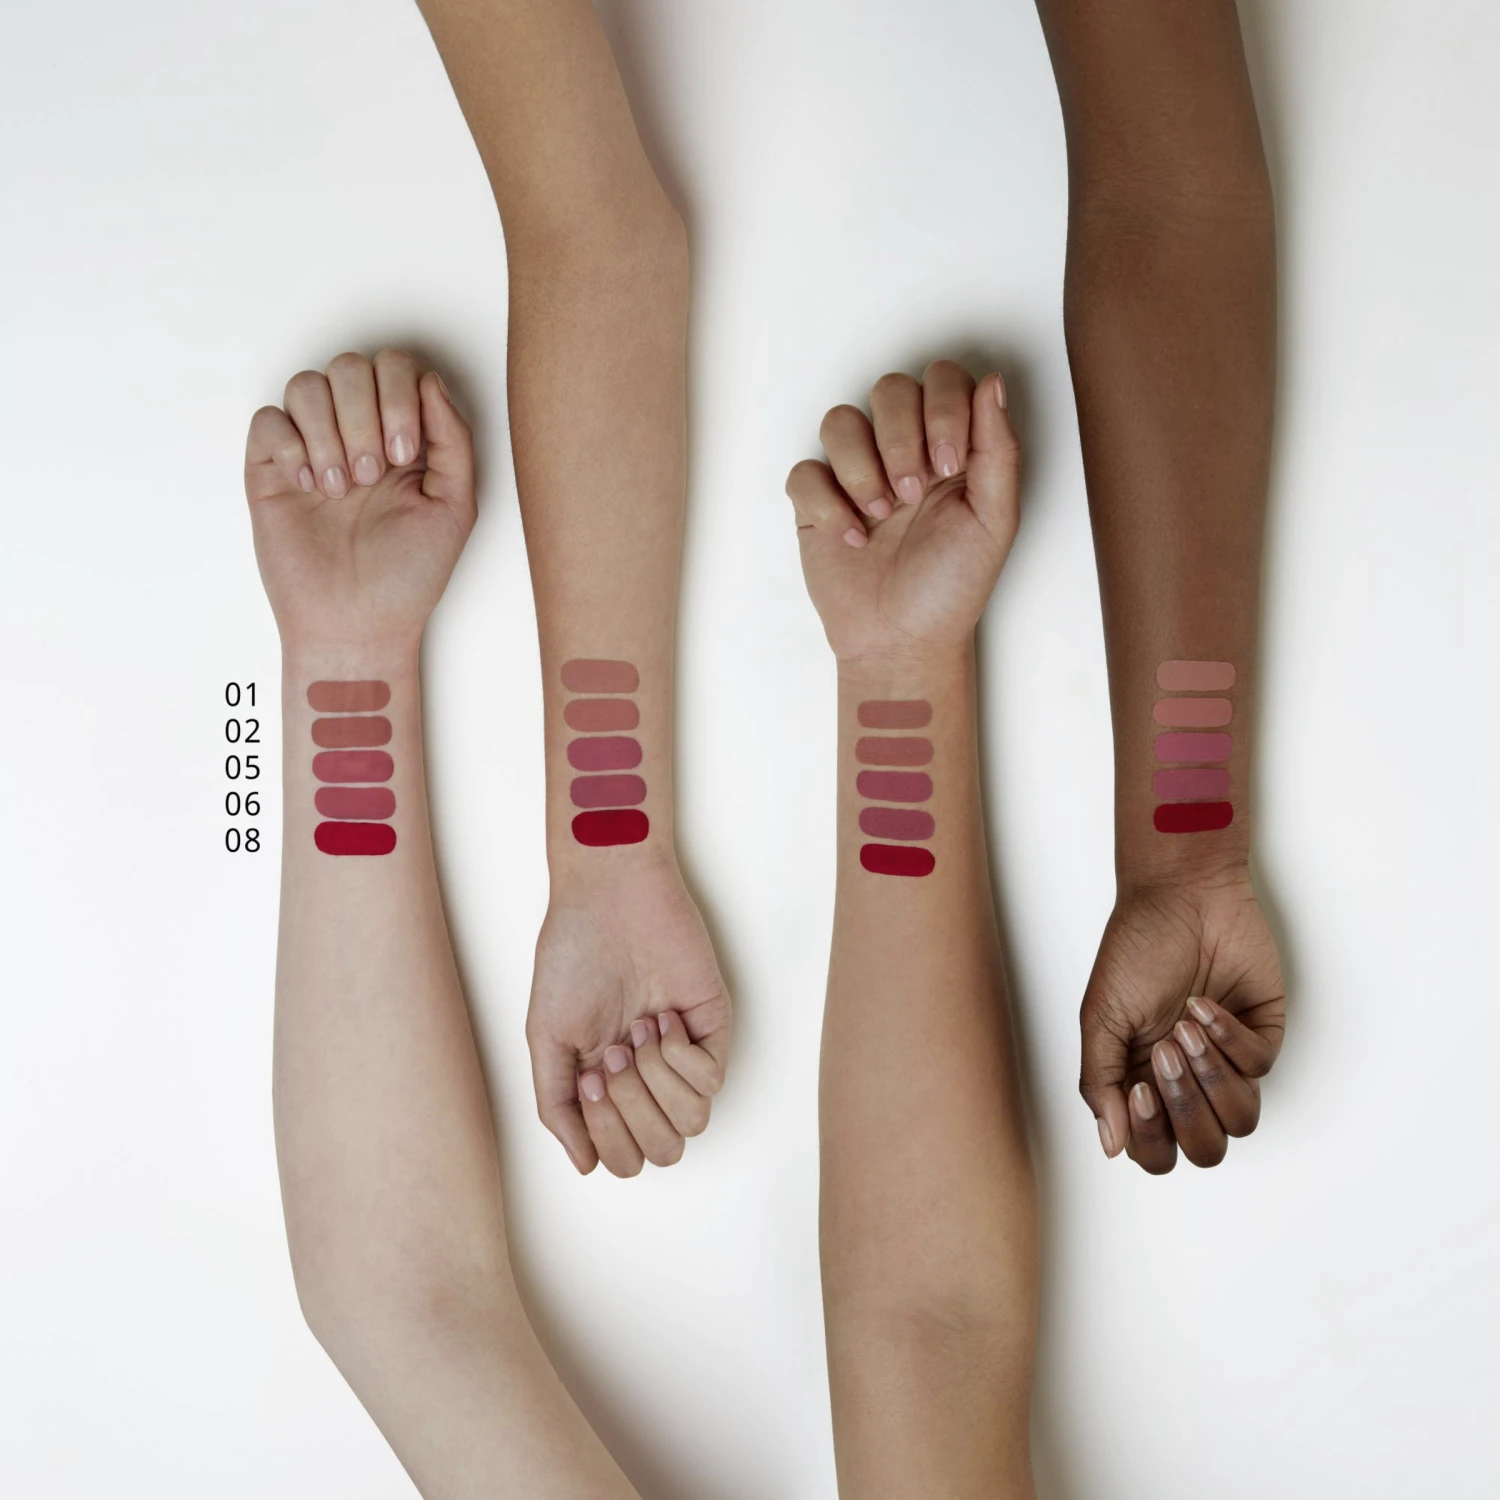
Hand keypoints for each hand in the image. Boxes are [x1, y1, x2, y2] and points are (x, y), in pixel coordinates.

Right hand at [245, 350, 475, 645]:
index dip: (399, 396)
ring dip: (328, 434)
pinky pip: (268, 420)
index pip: (395, 367)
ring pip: (306, 385)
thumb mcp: (454, 506)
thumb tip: (431, 381)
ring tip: (342, 490)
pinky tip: (311, 488)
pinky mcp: (271, 470)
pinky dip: (291, 447)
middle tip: (372, 476)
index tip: (405, 457)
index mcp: (403, 435)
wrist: (359, 624)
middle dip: (363, 416)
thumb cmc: (409, 575)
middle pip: (349, 366)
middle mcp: (356, 432)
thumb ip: (453, 439)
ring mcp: (311, 448)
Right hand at [527, 856, 731, 1176]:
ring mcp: (683, 1054)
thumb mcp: (546, 1036)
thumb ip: (556, 1105)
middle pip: (662, 1150)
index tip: (588, 1077)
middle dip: (631, 1113)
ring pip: (691, 1123)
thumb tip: (585, 1164)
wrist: (607, 898)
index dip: (606, 1134)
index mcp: (608, 1086)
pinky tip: (661, 1017)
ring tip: (635, 1031)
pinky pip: (711, 1080)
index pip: (623, 1157)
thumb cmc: (572, 954)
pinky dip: (679, 1056)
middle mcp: (649, 1078)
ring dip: (654, 1082)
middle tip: (612, 1056)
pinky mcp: (711, 1027)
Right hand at [784, 362, 1020, 660]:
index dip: (943, 409)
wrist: (903, 640)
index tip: (948, 466)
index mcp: (950, 445)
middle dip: (900, 440)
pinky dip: (827, 504)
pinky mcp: (817, 502)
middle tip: (913, 495)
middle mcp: (902, 450)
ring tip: (880, 516)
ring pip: (840, 420)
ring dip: (862, 469)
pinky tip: (851, 537)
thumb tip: (993, 383)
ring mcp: (855, 473)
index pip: (942, 380)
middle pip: (889, 388)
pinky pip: (805, 471)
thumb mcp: (994, 519)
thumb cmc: (952, 585)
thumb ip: (998, 449)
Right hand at [1080, 866, 1286, 1171]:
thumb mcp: (1101, 1016)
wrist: (1179, 896)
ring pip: (1240, 1118)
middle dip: (1186, 1110)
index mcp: (1145, 1081)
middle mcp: (1189, 1080)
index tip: (1139, 1088)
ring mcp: (1228, 1059)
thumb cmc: (1135, 949)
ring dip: (1211, 1077)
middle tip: (1167, 1053)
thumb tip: (1109, 1145)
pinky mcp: (1261, 1033)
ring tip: (1186, 1028)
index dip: (1152, 1136)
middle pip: (1204, 1147)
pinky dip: (1229, 1037)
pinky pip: (1258, 1066)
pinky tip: (1204, 1004)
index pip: (1156, 1150)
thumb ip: (1100, 1082)